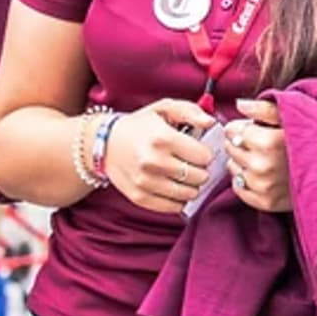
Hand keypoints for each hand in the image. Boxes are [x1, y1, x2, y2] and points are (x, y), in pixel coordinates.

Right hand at [104, 100, 216, 214]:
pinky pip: (173, 207)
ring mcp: (145, 182)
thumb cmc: (140, 125)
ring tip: (185, 175)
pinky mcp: (139, 197)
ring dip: (192, 186)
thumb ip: (191, 112)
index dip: (206, 154)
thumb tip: (211, 123)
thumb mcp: (164, 108)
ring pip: (188, 194)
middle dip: (201, 170)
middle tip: (194, 164)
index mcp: (163, 139)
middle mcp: (154, 162)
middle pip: (199, 177)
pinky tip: (175, 187)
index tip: (200, 151)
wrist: (105, 142)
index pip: (204, 157)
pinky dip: (179, 200)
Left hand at [226, 99, 291, 212]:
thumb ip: (265, 108)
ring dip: (243, 161)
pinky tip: (264, 174)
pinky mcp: (265, 202)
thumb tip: (240, 104)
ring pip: (233, 167)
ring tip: (266, 158)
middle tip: (262, 143)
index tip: (254, 128)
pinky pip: (239, 188)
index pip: (232, 130)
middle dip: (242, 142)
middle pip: (230, 147)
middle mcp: (262, 166)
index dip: (242, 126)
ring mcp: (263, 186)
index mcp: (268, 141)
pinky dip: (246, 180)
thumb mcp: (296, 114)